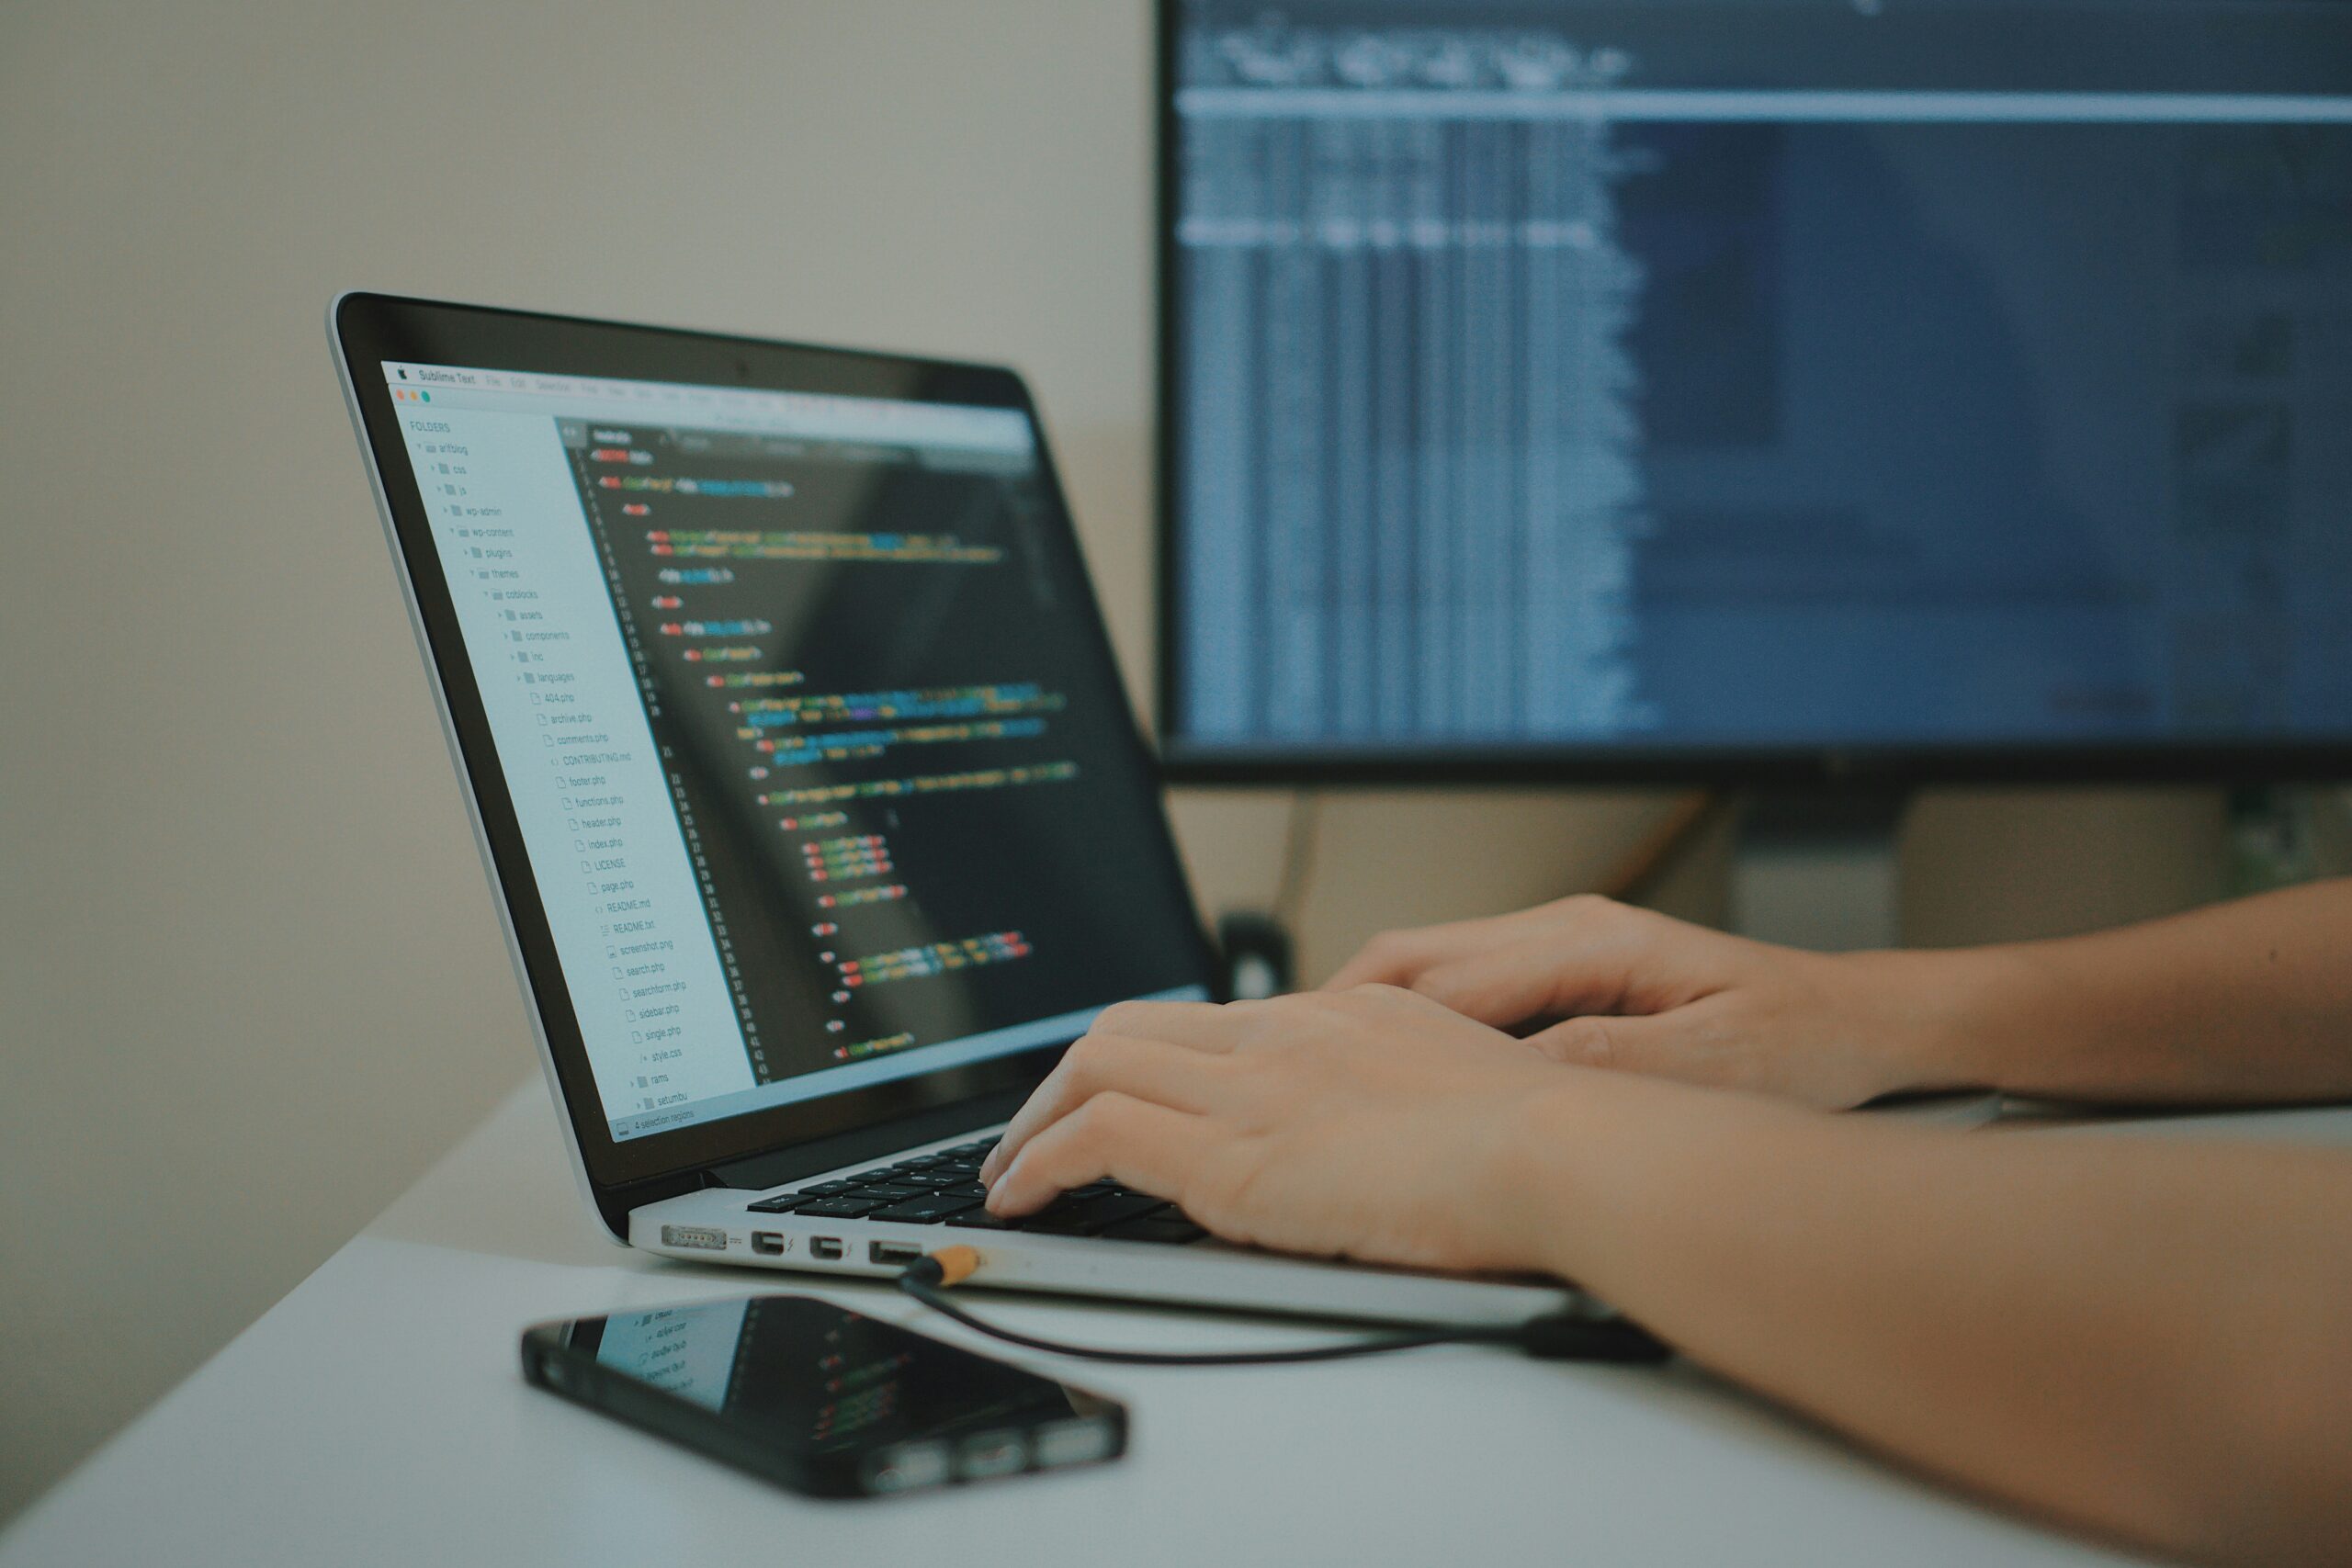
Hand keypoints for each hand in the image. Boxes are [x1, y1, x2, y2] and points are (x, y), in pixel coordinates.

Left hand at [976, 987, 1598, 1274]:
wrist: (1559, 1150)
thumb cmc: (1545, 1144)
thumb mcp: (1468, 1089)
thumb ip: (1410, 1099)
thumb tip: (1394, 1138)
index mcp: (1343, 1015)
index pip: (1213, 1019)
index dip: (1147, 1056)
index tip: (1123, 1096)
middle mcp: (1286, 1034)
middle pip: (1133, 1025)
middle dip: (1065, 1079)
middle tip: (1037, 1130)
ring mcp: (1254, 1086)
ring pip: (1095, 1066)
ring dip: (1035, 1121)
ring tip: (1010, 1172)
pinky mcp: (1234, 1154)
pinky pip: (1097, 1135)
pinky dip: (1043, 1160)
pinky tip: (1025, 1198)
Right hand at [1324, 895, 1972, 1108]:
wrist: (1868, 1026)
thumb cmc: (1802, 1044)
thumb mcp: (1706, 1065)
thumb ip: (1606, 1064)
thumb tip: (1510, 1073)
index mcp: (1590, 939)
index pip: (1447, 983)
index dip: (1374, 1032)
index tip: (1316, 1072)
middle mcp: (1566, 927)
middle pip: (1414, 954)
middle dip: (1337, 1008)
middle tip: (1277, 1066)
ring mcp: (1565, 945)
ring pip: (1430, 966)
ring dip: (1369, 1015)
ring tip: (1315, 1074)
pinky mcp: (1571, 974)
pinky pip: (1465, 989)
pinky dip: (1415, 1025)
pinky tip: (1395, 1075)